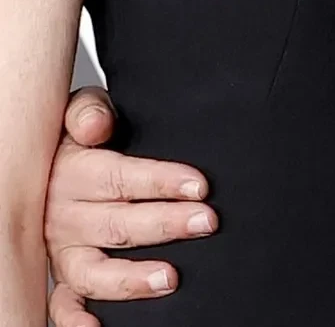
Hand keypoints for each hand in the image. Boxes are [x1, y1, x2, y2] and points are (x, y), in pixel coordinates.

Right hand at [45, 88, 215, 326]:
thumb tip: (96, 125)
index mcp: (74, 173)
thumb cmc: (74, 138)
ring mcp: (62, 250)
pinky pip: (62, 305)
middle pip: (118, 224)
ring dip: (131, 278)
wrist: (44, 163)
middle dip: (166, 224)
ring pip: (93, 271)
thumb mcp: (78, 112)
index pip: (121, 178)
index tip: (200, 186)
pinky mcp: (61, 275)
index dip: (162, 182)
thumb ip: (88, 111)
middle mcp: (64, 216)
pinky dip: (76, 321)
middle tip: (207, 222)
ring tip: (170, 279)